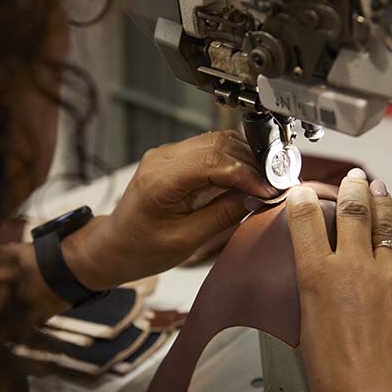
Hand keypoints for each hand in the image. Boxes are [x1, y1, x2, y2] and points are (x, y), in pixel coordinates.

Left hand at [64, 131, 277, 289]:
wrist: (116, 246)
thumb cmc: (141, 249)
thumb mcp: (187, 240)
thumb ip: (223, 216)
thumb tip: (256, 198)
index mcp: (161, 179)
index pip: (215, 161)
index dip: (249, 174)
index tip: (269, 190)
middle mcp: (162, 159)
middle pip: (219, 144)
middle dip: (252, 162)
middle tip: (274, 184)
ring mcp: (168, 155)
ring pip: (218, 142)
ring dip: (245, 159)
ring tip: (263, 184)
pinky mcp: (175, 159)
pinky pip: (210, 150)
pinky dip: (233, 162)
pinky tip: (245, 181)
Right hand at [286, 170, 391, 391]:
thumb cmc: (335, 377)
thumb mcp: (307, 326)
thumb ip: (316, 291)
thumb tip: (322, 273)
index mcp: (318, 278)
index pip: (305, 222)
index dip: (302, 200)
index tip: (302, 190)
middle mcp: (356, 269)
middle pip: (355, 212)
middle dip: (353, 189)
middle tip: (353, 178)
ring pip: (389, 226)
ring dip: (383, 204)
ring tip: (379, 189)